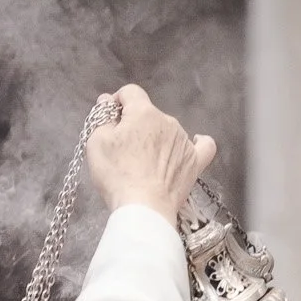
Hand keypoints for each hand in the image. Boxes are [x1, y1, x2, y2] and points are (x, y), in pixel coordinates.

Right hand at [84, 84, 216, 218]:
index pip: (130, 92)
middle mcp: (168, 120)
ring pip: (168, 130)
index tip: (110, 119)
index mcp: (143, 112)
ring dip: (156, 138)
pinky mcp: (195, 161)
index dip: (117, 102)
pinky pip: (203, 145)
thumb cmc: (117, 174)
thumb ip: (102, 117)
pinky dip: (197, 143)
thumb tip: (108, 101)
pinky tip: (193, 144)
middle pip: (148, 114)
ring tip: (145, 162)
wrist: (144, 207)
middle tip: (122, 149)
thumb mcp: (97, 142)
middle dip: (135, 125)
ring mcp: (184, 141)